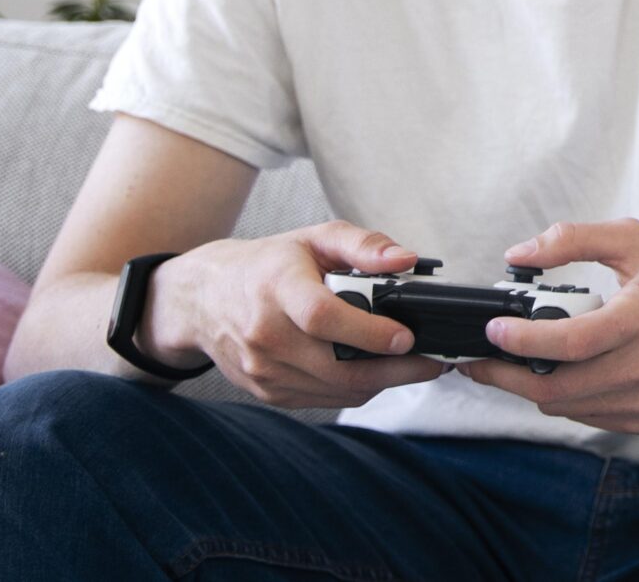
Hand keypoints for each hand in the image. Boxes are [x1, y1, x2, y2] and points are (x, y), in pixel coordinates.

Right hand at [147, 219, 446, 408]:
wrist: (205, 300)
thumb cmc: (269, 265)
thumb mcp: (314, 238)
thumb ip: (363, 245)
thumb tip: (406, 261)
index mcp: (276, 287)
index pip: (322, 317)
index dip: (368, 332)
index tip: (407, 337)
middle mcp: (265, 334)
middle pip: (337, 365)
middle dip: (394, 369)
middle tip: (433, 362)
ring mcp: (263, 370)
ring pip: (336, 389)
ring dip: (381, 382)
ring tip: (412, 366)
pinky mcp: (267, 392)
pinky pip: (323, 399)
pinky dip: (355, 389)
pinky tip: (375, 372)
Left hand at [459, 218, 638, 434]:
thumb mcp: (635, 240)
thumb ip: (574, 239)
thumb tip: (519, 254)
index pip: (570, 343)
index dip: (522, 341)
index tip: (493, 330)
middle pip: (558, 389)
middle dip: (507, 377)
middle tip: (478, 362)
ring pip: (568, 408)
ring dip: (531, 390)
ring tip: (510, 367)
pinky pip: (589, 418)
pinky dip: (565, 399)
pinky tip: (557, 376)